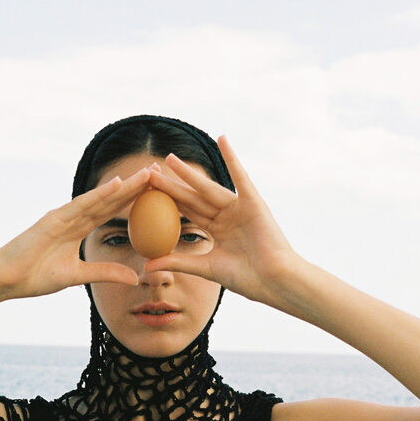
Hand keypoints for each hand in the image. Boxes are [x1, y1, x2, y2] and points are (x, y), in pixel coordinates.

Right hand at [0, 168, 151, 298]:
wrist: (7, 279)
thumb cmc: (35, 276)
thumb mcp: (79, 276)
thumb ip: (105, 273)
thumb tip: (134, 277)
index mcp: (79, 229)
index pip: (112, 211)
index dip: (134, 201)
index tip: (156, 193)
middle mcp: (74, 217)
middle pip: (111, 199)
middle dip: (136, 187)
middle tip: (159, 173)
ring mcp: (64, 216)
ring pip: (101, 197)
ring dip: (125, 185)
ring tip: (148, 174)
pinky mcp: (53, 219)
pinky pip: (81, 205)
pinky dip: (100, 194)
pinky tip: (119, 184)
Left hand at [144, 136, 300, 306]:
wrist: (273, 281)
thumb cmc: (246, 277)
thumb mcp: (206, 268)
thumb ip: (178, 261)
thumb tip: (147, 265)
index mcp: (216, 230)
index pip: (186, 211)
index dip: (166, 200)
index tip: (145, 191)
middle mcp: (225, 216)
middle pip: (192, 197)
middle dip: (170, 185)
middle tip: (149, 171)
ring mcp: (238, 208)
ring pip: (207, 187)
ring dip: (189, 173)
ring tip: (168, 159)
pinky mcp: (253, 202)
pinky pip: (240, 177)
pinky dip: (232, 158)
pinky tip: (222, 139)